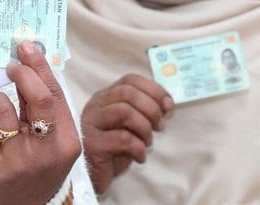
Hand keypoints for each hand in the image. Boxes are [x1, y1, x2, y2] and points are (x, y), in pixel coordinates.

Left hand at [0, 41, 81, 203]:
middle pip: (38, 97)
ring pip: (1, 107)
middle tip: (10, 65)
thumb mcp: (49, 145)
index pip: (55, 94)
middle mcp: (47, 152)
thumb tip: (29, 68)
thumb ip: (42, 112)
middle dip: (21, 73)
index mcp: (67, 143)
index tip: (26, 46)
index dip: (39, 66)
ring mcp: (20, 162)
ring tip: (0, 121)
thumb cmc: (33, 173)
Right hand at [80, 73, 172, 193]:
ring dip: (144, 127)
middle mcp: (95, 107)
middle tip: (159, 127)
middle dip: (151, 108)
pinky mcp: (92, 145)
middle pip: (127, 92)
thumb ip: (144, 112)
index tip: (168, 106)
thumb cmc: (114, 151)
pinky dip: (138, 148)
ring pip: (123, 111)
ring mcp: (91, 125)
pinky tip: (140, 157)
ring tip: (147, 142)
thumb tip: (167, 104)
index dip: (153, 89)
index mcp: (104, 98)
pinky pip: (122, 139)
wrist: (94, 178)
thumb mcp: (131, 127)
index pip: (130, 80)